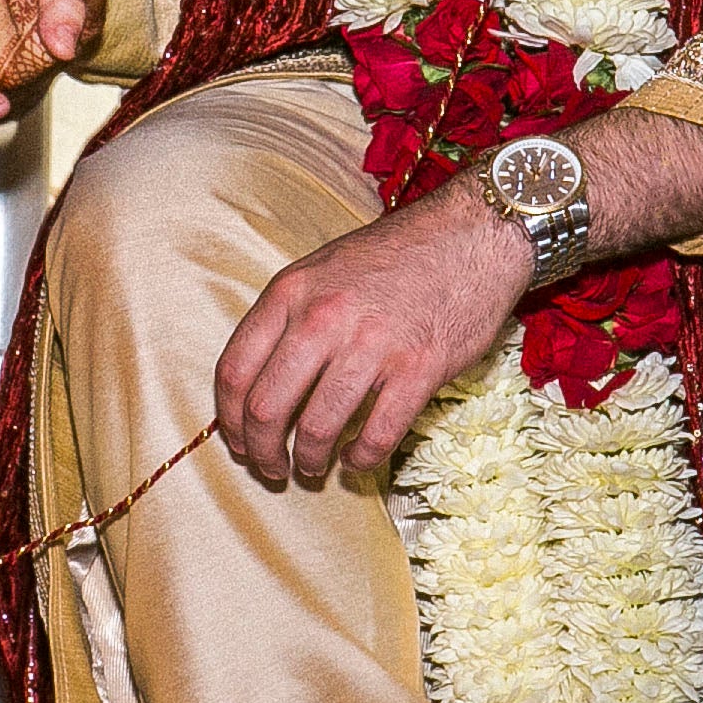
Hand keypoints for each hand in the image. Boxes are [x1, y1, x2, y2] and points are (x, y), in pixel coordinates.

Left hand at [216, 178, 530, 483]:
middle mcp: (323, 319)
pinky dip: (361, 459)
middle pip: (266, 408)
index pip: (235, 370)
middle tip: (271, 468)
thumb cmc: (396, 254)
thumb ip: (288, 315)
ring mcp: (371, 345)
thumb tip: (259, 378)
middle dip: (262, 451)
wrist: (473, 234)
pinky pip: (377, 435)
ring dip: (309, 461)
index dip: (229, 419)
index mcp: (291, 292)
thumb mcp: (322, 267)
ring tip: (312, 469)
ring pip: (317, 428)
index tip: (239, 441)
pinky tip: (357, 459)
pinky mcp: (418, 369)